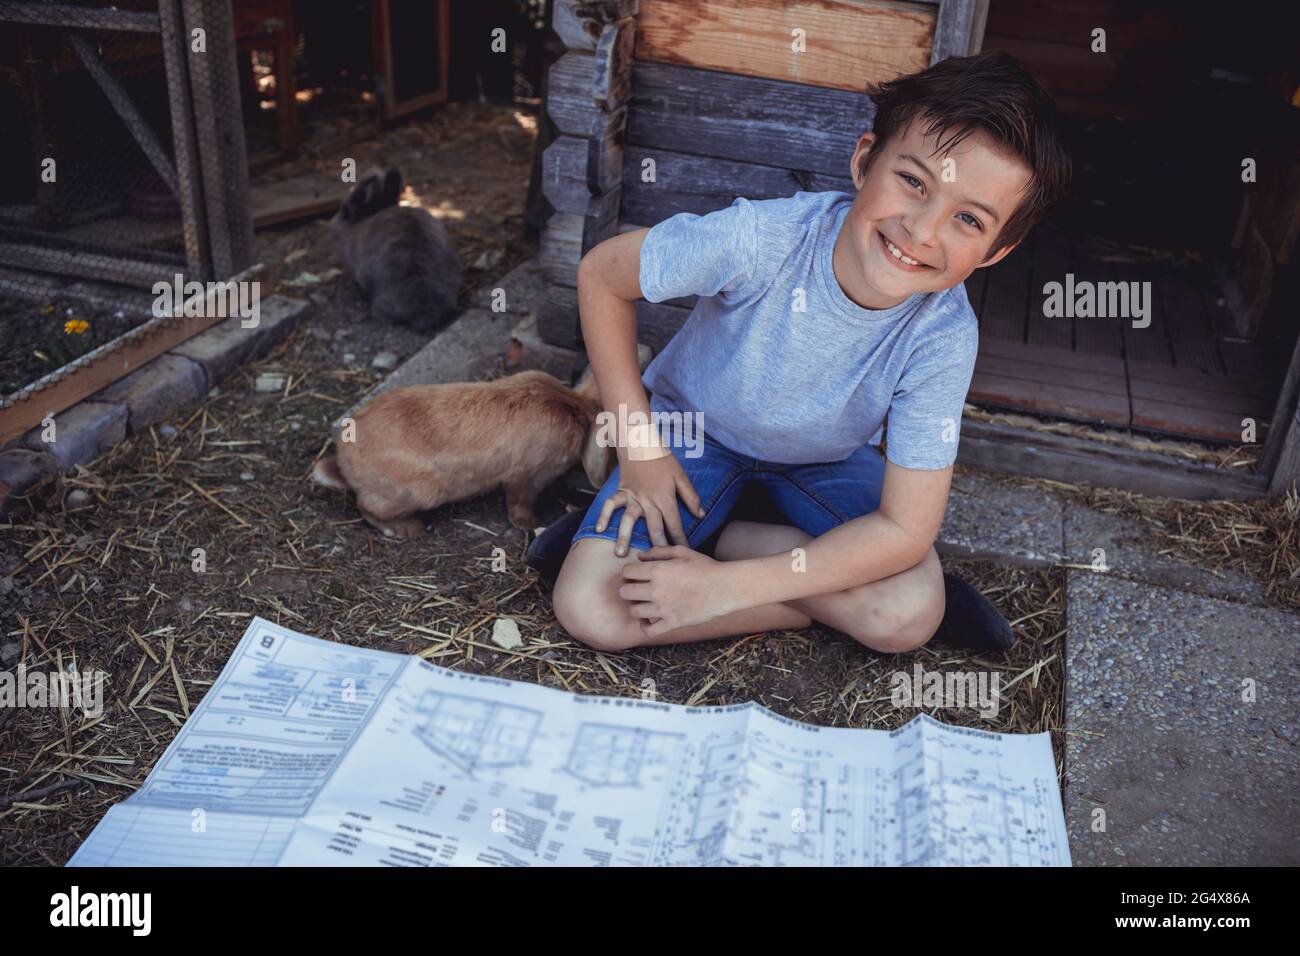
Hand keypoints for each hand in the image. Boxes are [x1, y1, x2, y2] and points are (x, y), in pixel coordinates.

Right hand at [595, 456, 705, 556]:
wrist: (641, 443)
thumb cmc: (663, 460)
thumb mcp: (681, 476)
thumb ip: (691, 497)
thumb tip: (701, 514)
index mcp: (665, 499)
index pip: (674, 524)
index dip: (680, 540)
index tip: (684, 553)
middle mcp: (648, 501)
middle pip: (653, 528)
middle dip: (656, 547)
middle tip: (655, 566)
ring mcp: (632, 497)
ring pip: (628, 520)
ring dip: (624, 537)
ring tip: (620, 554)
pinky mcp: (621, 492)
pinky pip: (610, 505)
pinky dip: (603, 516)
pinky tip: (599, 530)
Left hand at [618, 546, 737, 637]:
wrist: (725, 587)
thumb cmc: (705, 567)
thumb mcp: (682, 551)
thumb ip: (659, 551)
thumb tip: (640, 556)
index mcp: (658, 570)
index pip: (627, 572)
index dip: (629, 572)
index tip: (636, 574)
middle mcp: (656, 590)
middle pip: (625, 592)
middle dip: (629, 589)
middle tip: (637, 589)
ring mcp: (664, 608)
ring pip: (634, 611)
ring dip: (637, 606)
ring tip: (644, 603)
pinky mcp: (672, 623)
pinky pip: (649, 630)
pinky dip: (645, 626)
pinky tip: (649, 620)